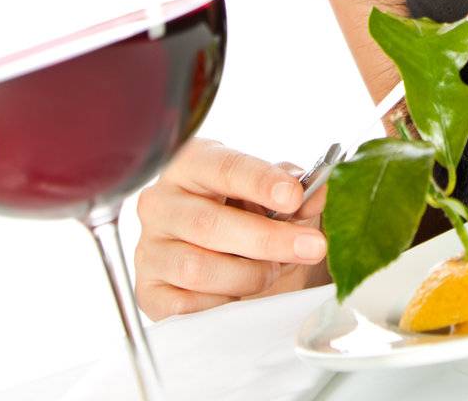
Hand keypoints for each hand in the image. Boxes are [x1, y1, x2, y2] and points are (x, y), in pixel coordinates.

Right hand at [135, 138, 328, 319]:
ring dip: (248, 274)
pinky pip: (185, 305)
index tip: (294, 196)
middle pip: (210, 223)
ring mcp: (149, 247)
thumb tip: (319, 193)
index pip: (224, 167)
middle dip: (268, 238)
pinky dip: (221, 302)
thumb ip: (296, 191)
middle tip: (311, 247)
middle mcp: (161, 201)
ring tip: (273, 271)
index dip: (260, 181)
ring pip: (199, 267)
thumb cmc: (245, 214)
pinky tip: (238, 292)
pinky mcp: (148, 290)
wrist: (225, 256)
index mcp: (191, 163)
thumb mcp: (273, 196)